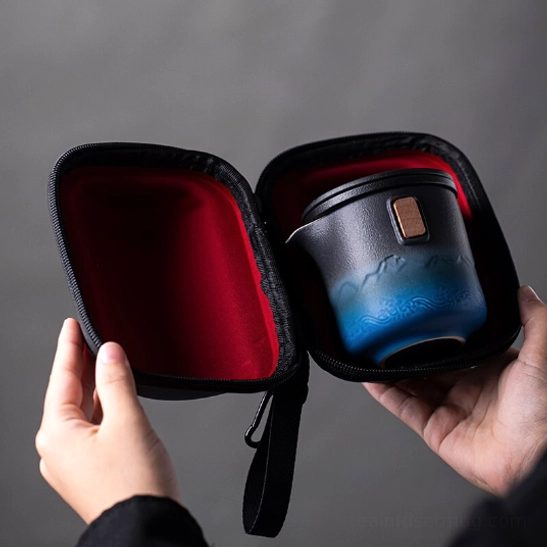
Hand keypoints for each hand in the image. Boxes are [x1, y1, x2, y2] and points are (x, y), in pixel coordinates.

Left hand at [35, 319, 180, 523]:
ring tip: (105, 360)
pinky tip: (115, 396)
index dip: (69, 347)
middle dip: (82, 365)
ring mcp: (73, 461)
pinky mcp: (90, 469)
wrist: (146, 528)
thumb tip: (109, 353)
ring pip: (82, 411)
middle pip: (69, 394)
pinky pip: (92, 427)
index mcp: (58, 435)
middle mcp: (58, 449)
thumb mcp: (127, 421)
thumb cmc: (135, 484)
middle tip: (91, 337)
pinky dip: (103, 407)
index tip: (72, 325)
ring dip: (95, 385)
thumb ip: (116, 382)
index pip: (63, 378)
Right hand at [364, 286, 546, 496]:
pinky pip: (403, 408)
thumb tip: (525, 292)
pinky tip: (371, 379)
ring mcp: (448, 411)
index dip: (433, 337)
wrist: (534, 458)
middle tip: (387, 335)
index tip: (416, 322)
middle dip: (406, 353)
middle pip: (427, 367)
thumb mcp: (540, 358)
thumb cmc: (541, 414)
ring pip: (410, 386)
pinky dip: (384, 394)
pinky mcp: (434, 430)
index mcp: (488, 373)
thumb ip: (536, 323)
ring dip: (390, 372)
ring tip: (371, 354)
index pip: (453, 350)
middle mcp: (466, 391)